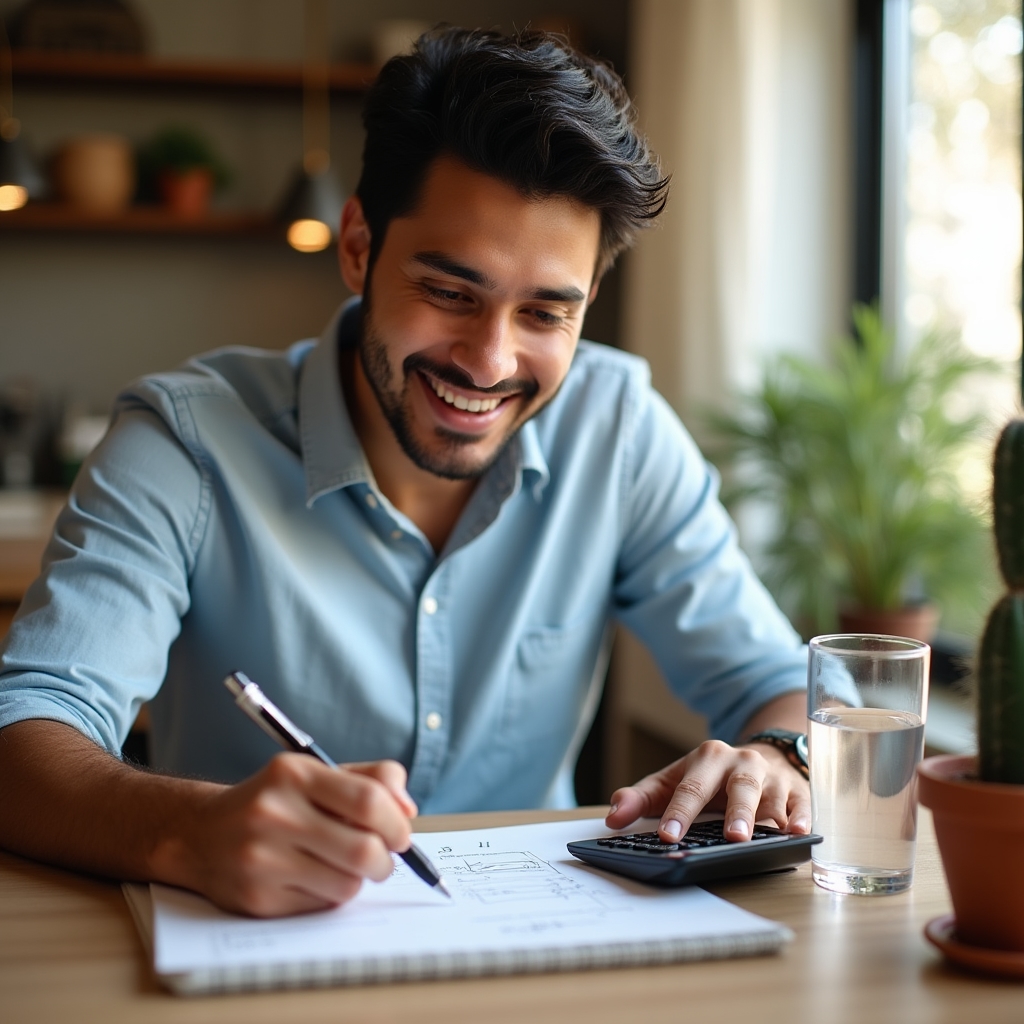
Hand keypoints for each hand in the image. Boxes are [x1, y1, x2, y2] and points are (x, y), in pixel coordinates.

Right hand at [167, 755, 416, 917]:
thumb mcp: (317, 774)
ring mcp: (262, 858)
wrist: (200, 834)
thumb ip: (371, 780)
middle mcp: (274, 813)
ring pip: (347, 884)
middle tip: (381, 858)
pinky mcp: (257, 899)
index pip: (368, 801)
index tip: (401, 834)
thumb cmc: (275, 801)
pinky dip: (330, 896)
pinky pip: (321, 906)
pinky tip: (313, 879)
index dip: (396, 823)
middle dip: (385, 860)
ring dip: (358, 880)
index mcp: (294, 774)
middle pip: (363, 849)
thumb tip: (408, 810)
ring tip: (344, 866)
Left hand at [605, 739, 810, 843]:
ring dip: (770, 818)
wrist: (758, 757)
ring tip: (766, 838)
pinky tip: (800, 832)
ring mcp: (772, 777)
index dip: (679, 813)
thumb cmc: (709, 779)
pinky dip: (802, 818)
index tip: (668, 836)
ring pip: (772, 797)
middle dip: (736, 812)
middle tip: (731, 836)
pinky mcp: (797, 791)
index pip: (691, 788)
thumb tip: (612, 816)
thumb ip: (641, 799)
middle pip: (739, 788)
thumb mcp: (673, 782)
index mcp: (708, 758)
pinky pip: (803, 804)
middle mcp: (742, 763)